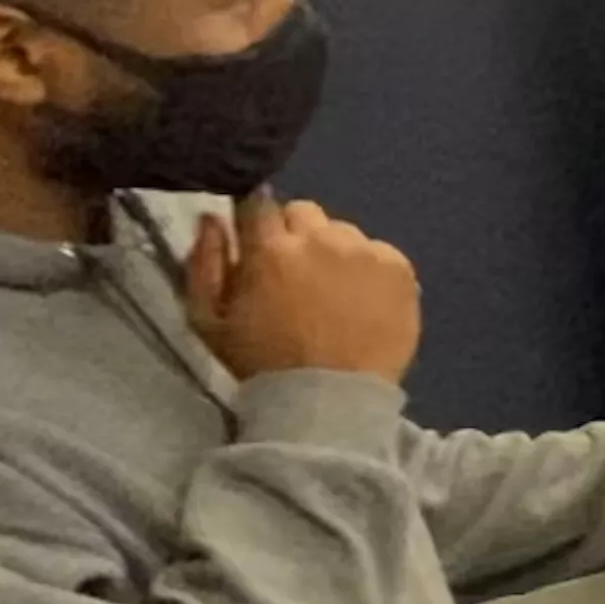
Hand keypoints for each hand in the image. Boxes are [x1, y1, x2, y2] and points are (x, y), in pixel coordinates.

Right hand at [187, 196, 422, 382]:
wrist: (329, 400)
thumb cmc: (262, 362)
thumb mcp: (210, 321)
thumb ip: (204, 263)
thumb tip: (212, 218)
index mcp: (271, 248)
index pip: (260, 204)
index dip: (259, 223)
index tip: (262, 245)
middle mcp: (321, 239)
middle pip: (304, 213)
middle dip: (296, 235)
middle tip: (297, 275)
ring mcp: (366, 251)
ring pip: (344, 232)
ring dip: (335, 252)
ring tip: (333, 294)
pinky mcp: (400, 269)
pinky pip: (380, 253)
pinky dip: (370, 270)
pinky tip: (362, 302)